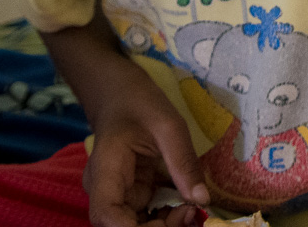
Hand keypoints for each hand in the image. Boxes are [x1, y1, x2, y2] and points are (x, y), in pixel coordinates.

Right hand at [83, 66, 208, 226]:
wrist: (121, 93)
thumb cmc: (140, 103)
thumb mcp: (169, 126)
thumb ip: (183, 163)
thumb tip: (202, 200)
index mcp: (105, 169)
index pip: (105, 213)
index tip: (165, 223)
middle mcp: (104, 188)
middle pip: (121, 225)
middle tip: (190, 213)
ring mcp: (116, 192)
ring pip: (133, 224)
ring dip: (162, 224)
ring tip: (191, 210)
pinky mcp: (130, 192)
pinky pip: (143, 214)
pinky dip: (164, 216)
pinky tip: (185, 205)